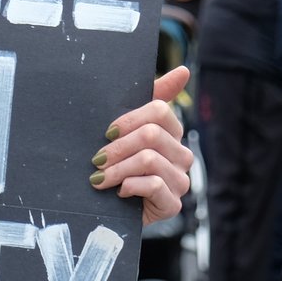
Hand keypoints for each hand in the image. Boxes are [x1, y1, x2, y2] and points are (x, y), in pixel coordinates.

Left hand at [94, 66, 194, 226]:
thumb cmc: (118, 165)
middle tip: (97, 160)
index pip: (159, 111)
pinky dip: (129, 186)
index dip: (128, 120)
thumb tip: (184, 70)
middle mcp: (181, 155)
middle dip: (117, 148)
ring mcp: (180, 181)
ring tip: (99, 178)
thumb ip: (152, 98)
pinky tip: (119, 191)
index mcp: (172, 133)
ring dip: (117, 169)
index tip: (107, 133)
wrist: (112, 210)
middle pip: (151, 135)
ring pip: (149, 160)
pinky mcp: (173, 204)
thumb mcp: (127, 131)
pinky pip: (153, 185)